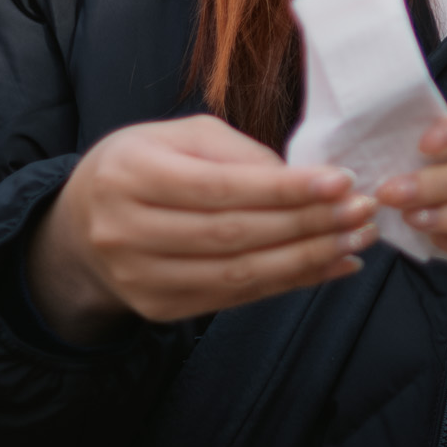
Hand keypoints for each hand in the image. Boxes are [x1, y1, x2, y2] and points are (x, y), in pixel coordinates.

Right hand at [30, 115, 378, 342]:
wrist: (84, 223)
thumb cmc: (144, 166)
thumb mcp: (181, 137)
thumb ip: (238, 153)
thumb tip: (302, 180)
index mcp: (129, 174)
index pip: (218, 187)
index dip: (283, 189)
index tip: (341, 180)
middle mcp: (126, 230)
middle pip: (232, 234)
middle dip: (308, 224)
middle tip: (362, 210)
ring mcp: (139, 278)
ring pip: (238, 273)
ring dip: (307, 259)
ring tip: (356, 239)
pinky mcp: (158, 308)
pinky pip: (235, 298)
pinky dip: (289, 283)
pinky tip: (330, 265)